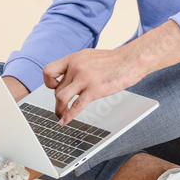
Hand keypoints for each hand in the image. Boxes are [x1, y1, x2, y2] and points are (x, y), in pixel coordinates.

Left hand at [43, 20, 179, 124]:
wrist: (130, 60)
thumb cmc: (113, 60)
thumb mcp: (89, 57)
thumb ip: (76, 66)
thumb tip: (66, 78)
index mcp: (74, 58)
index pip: (49, 71)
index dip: (49, 83)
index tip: (54, 88)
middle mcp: (76, 67)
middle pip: (57, 89)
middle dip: (59, 101)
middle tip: (62, 107)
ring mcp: (85, 78)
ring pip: (61, 98)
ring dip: (59, 109)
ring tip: (61, 115)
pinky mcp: (94, 90)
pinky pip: (76, 106)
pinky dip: (68, 116)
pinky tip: (65, 122)